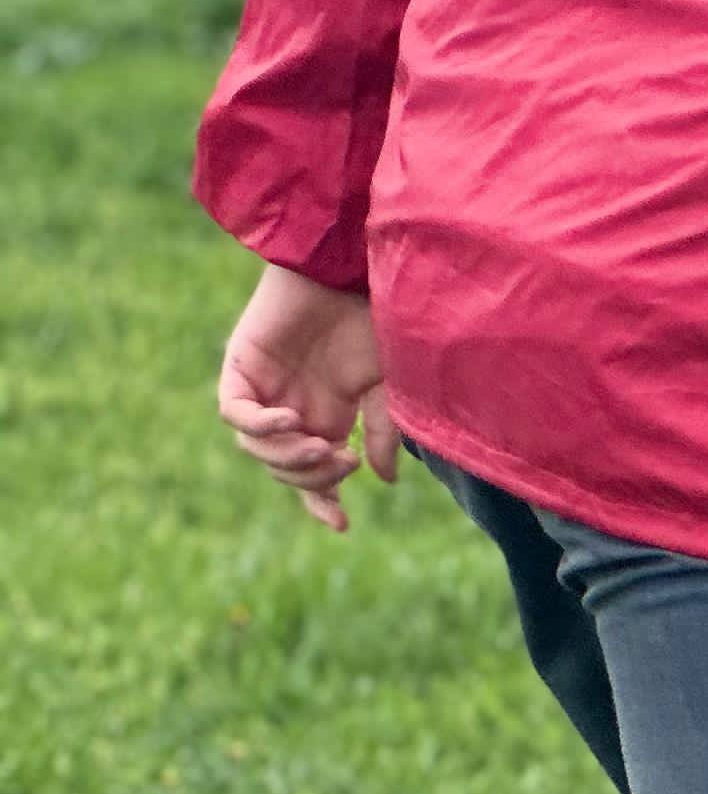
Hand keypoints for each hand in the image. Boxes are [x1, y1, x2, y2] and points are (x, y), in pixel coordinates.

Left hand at [216, 261, 402, 532]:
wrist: (347, 268)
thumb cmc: (374, 318)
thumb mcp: (387, 385)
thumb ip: (381, 431)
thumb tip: (381, 481)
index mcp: (327, 415)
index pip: (312, 474)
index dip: (322, 502)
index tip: (341, 525)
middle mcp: (292, 407)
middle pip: (283, 468)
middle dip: (311, 477)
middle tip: (342, 460)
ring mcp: (263, 389)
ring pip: (256, 448)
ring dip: (287, 456)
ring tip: (320, 445)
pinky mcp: (240, 367)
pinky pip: (235, 413)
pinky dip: (259, 425)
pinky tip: (289, 420)